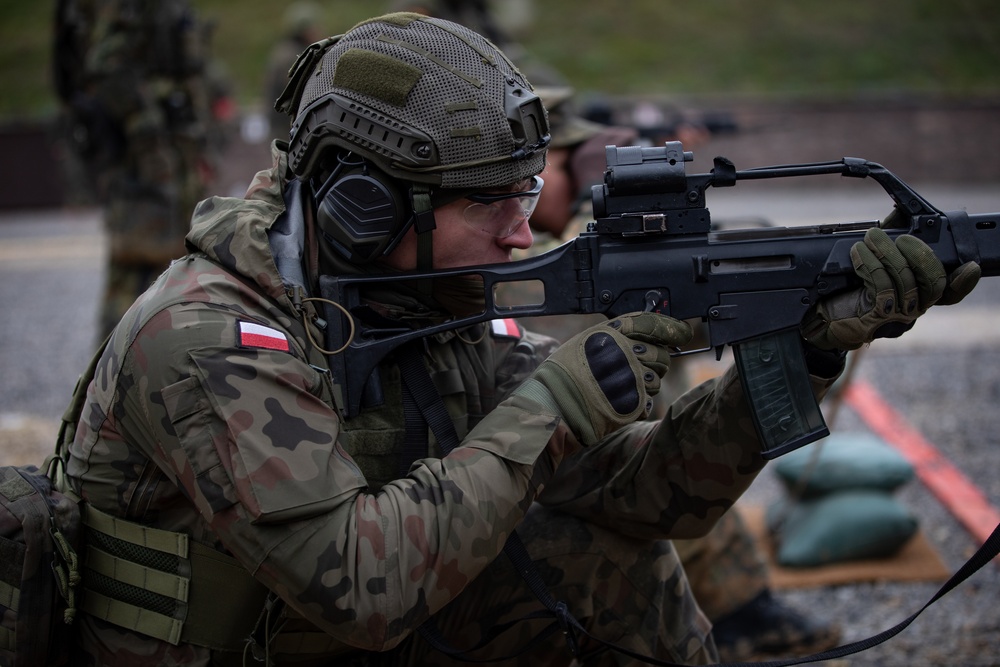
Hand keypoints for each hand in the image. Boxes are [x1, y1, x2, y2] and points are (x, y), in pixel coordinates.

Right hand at [514, 313, 691, 444]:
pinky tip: (618, 399)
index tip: (682, 333)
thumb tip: (645, 336)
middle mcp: (628, 352)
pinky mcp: (635, 402)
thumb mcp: (586, 342)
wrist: (553, 405)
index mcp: (614, 332)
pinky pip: (649, 400)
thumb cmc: (564, 374)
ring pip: (657, 379)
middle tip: (637, 367)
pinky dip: (638, 401)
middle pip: (662, 354)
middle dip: (656, 361)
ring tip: (620, 386)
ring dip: (646, 383)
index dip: (672, 328)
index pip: (654, 324)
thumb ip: (616, 336)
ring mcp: (633, 378)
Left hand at [802, 227, 980, 349]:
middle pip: (935, 284)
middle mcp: (912, 308)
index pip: (950, 293)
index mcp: (917, 295)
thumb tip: (900, 216)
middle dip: (920, 254)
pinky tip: (858, 253)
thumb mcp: (872, 263)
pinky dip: (870, 265)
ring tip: (870, 237)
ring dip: (887, 253)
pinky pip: (882, 288)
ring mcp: (896, 316)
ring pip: (906, 282)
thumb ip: (890, 244)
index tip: (970, 266)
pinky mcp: (875, 318)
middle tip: (901, 238)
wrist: (819, 315)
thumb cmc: (845, 289)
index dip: (964, 282)